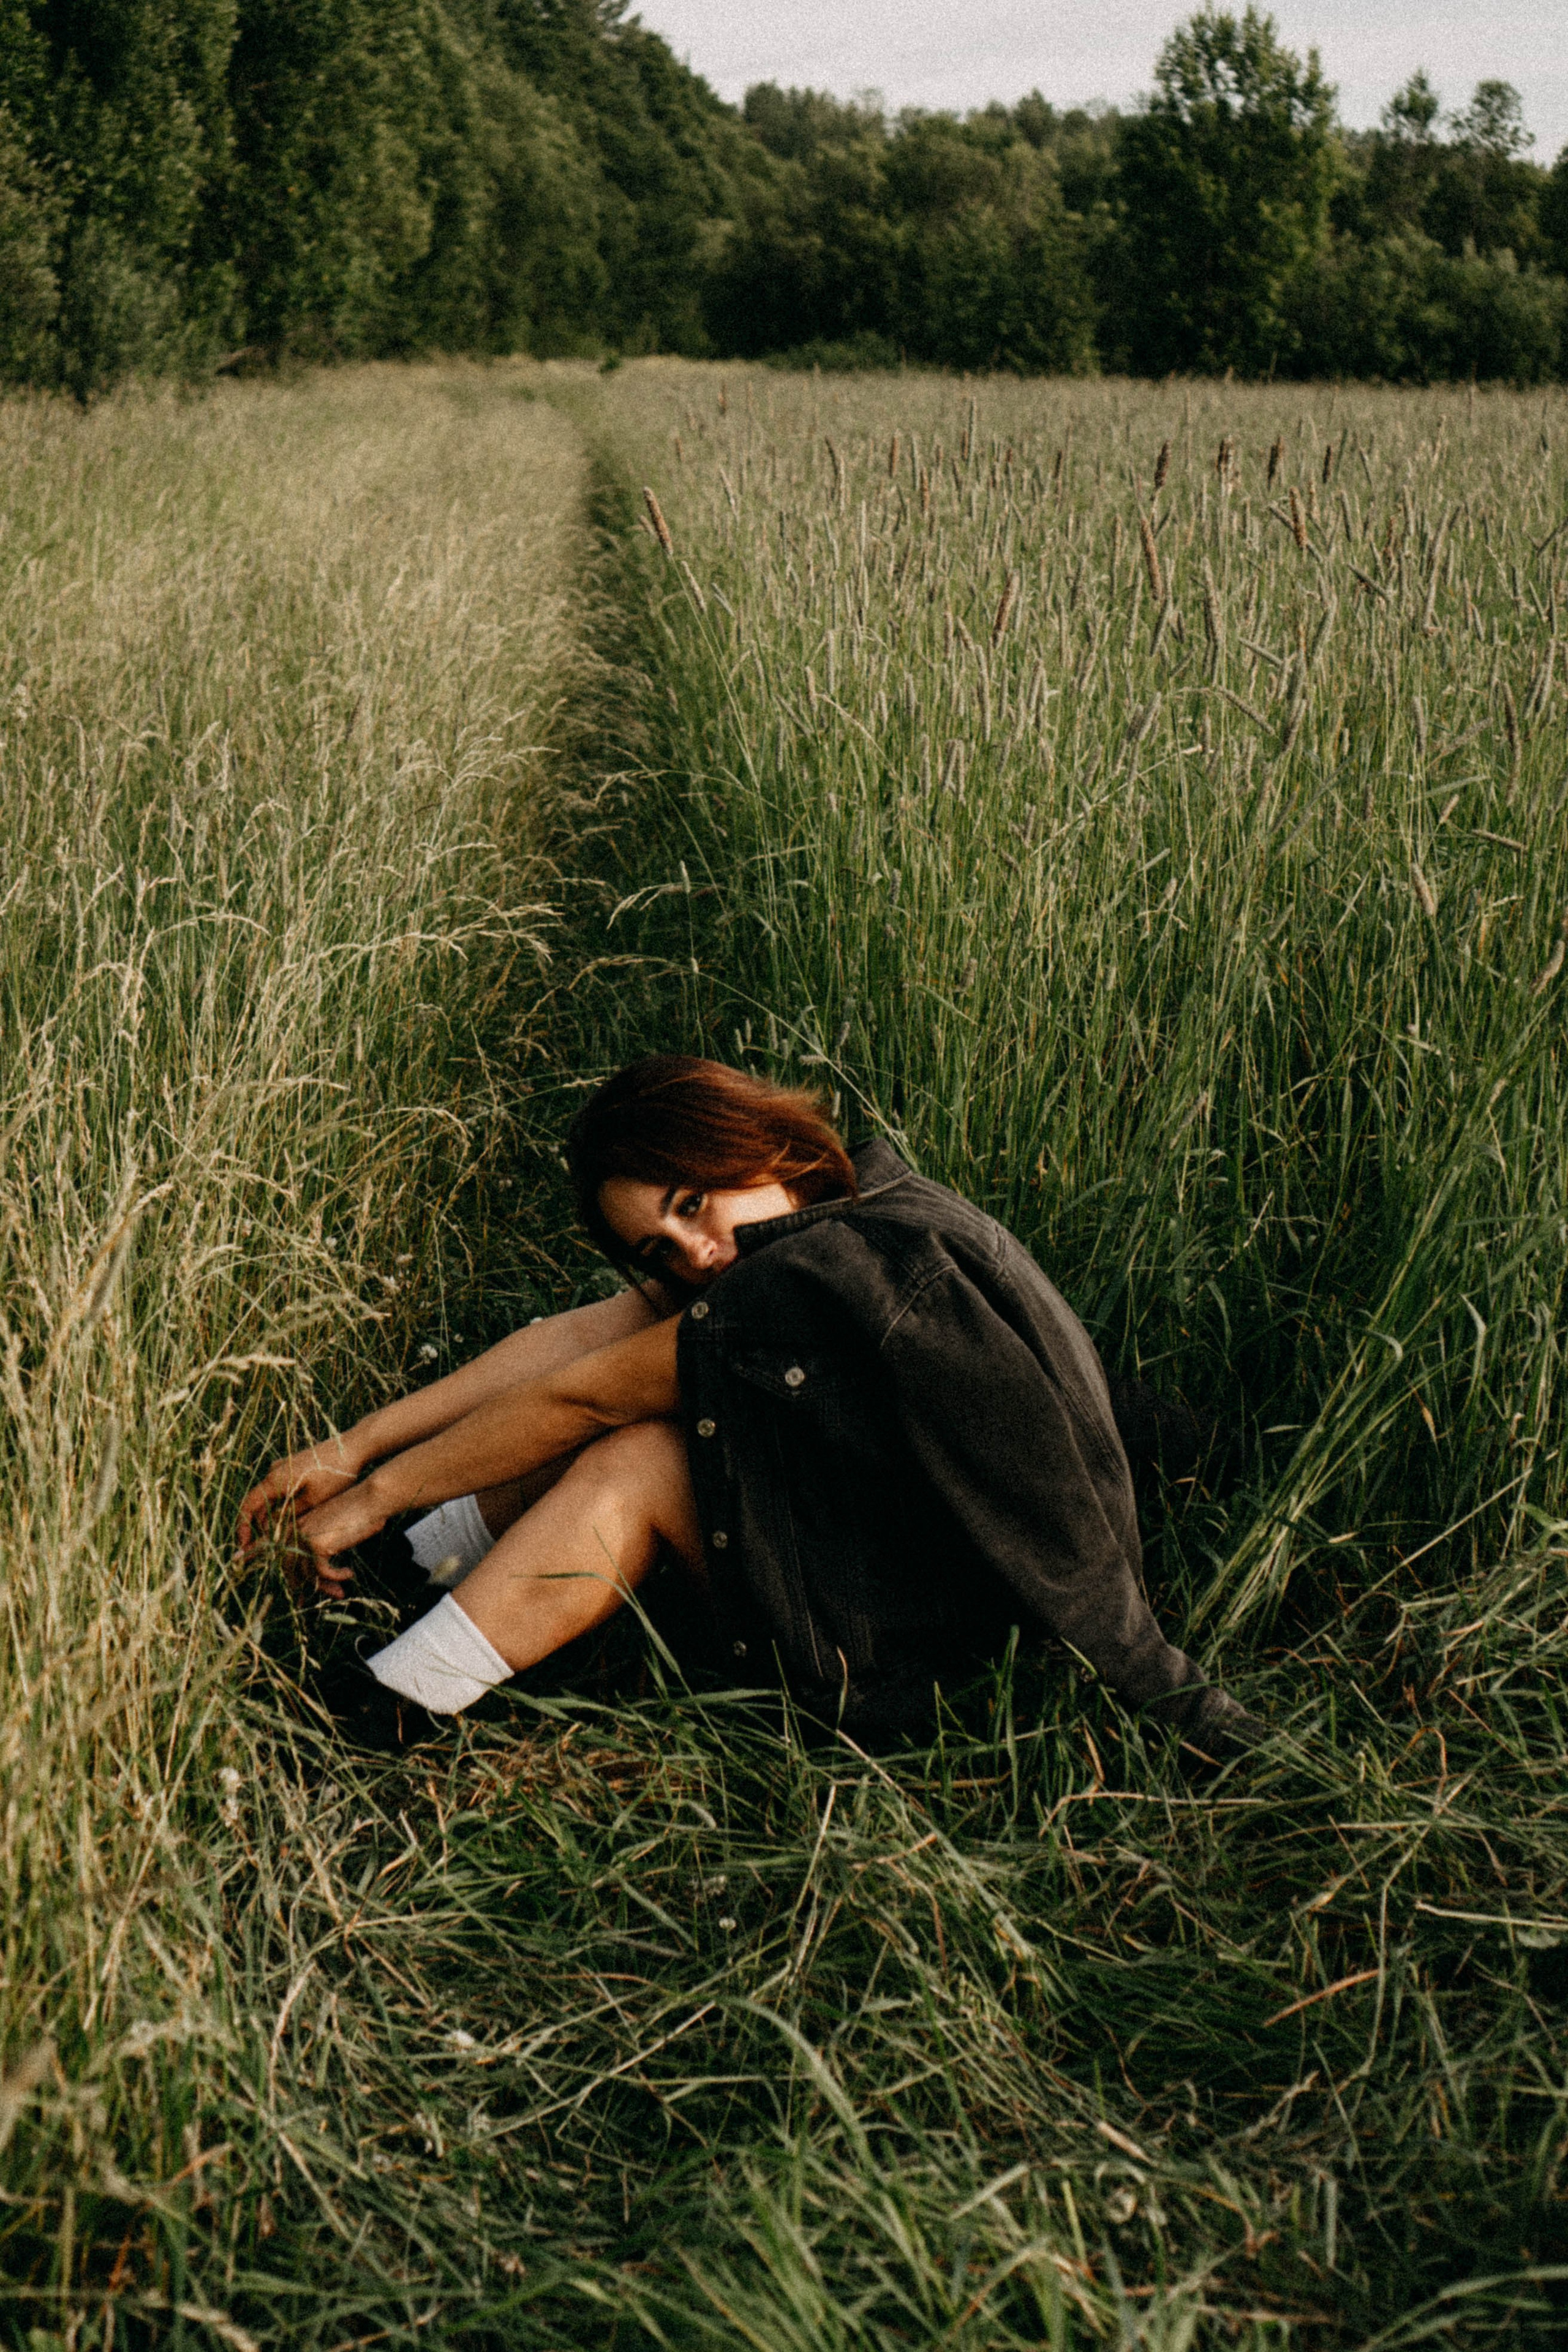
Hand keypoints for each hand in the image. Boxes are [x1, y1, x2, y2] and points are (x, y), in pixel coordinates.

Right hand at [237, 1440, 361, 1555]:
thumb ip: (290, 1514)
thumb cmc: (336, 1473)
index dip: (243, 1526)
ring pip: (269, 1496)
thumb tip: (272, 1529)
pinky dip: (279, 1505)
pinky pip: (279, 1488)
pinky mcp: (294, 1466)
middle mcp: (275, 1471)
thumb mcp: (313, 1500)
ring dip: (269, 1516)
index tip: (243, 1544)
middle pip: (257, 1502)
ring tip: (275, 1538)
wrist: (353, 1447)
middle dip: (257, 1525)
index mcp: (275, 1479)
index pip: (248, 1505)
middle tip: (261, 1547)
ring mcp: (284, 1467)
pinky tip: (287, 1520)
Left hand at [289, 1477, 395, 1596]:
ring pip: (307, 1573)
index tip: (299, 1593)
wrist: (372, 1499)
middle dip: (302, 1587)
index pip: (285, 1556)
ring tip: (340, 1592)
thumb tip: (317, 1572)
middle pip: (290, 1568)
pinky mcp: (318, 1544)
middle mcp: (296, 1530)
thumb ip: (321, 1546)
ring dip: (324, 1586)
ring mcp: (305, 1536)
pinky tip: (349, 1574)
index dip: (290, 1576)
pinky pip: (322, 1571)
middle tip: (310, 1600)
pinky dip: (336, 1577)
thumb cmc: (359, 1512)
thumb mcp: (334, 1530)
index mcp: (298, 1524)